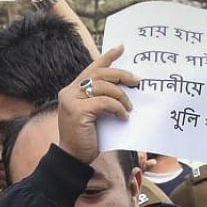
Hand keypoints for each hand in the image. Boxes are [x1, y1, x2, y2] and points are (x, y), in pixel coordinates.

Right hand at [58, 46, 138, 164]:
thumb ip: (100, 98)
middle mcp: (69, 92)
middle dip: (121, 75)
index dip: (107, 57)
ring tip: (129, 108)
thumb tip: (124, 85)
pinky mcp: (77, 111)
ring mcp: (71, 101)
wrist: (73, 157)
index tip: (122, 48)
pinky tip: (123, 118)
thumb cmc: (86, 137)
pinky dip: (118, 109)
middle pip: (100, 74)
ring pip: (104, 87)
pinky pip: (105, 103)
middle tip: (137, 81)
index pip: (91, 68)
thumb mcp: (94, 113)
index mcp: (71, 90)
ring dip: (122, 96)